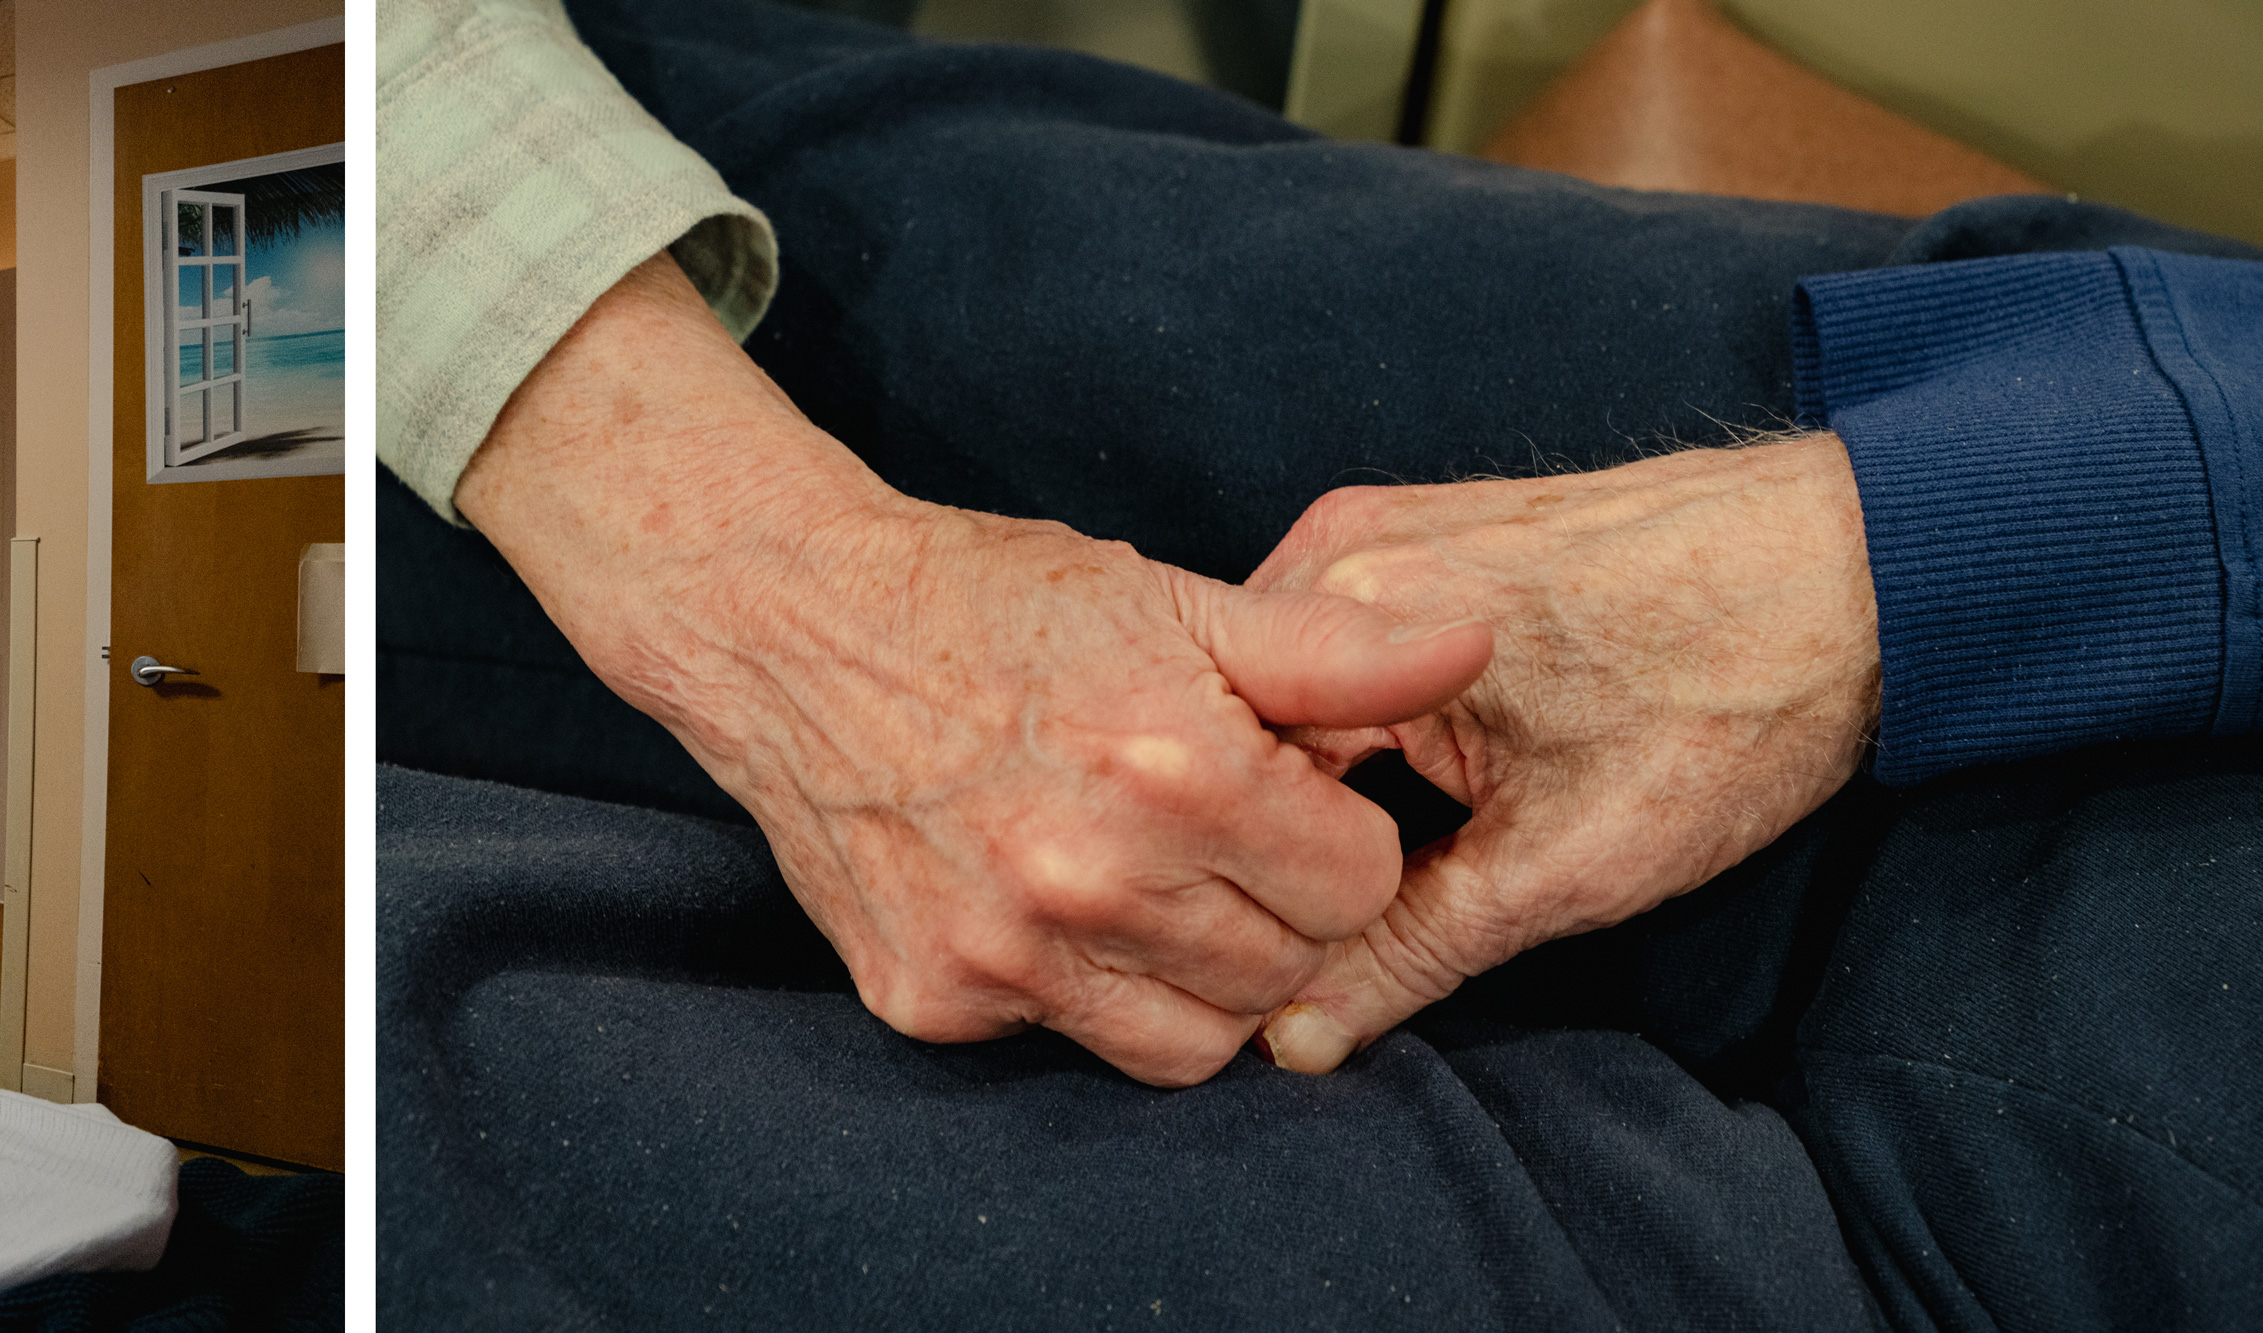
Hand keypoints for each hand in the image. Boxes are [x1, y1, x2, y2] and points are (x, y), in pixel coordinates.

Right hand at [459, 255, 1494, 1085]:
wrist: (788, 627)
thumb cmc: (994, 603)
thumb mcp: (1175, 598)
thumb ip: (1334, 650)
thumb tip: (1475, 641)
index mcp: (1174, 770)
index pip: (1357, 886)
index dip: (1336, 837)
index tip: (1281, 797)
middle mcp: (1088, 878)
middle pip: (1284, 973)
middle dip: (1274, 912)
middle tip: (1210, 839)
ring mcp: (1004, 953)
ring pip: (1192, 1044)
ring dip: (1193, 976)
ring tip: (1146, 883)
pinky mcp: (932, 998)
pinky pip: (1065, 1040)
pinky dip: (1075, 988)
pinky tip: (1038, 899)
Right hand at [1244, 434, 1880, 1071]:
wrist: (1868, 568)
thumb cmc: (1736, 700)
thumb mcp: (1565, 864)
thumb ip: (1411, 954)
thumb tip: (1296, 1037)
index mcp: (1356, 619)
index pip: (1224, 786)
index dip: (1255, 884)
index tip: (1296, 948)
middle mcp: (1341, 552)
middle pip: (1237, 733)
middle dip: (1274, 829)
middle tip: (1342, 907)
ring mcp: (1378, 526)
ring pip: (1279, 693)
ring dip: (1309, 775)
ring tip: (1387, 838)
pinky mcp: (1419, 526)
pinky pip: (1329, 647)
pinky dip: (1346, 719)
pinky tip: (1407, 769)